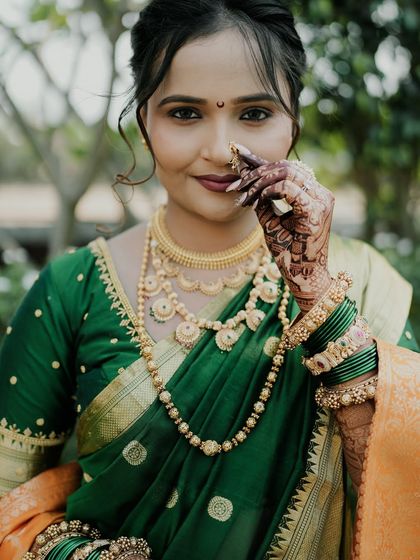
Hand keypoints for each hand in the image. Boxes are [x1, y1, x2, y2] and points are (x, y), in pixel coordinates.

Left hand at [230, 144, 333, 312]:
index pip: (286, 167)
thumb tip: (247, 179)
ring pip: (287, 172)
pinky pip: (288, 188)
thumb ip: (263, 200)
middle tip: (236, 186)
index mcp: (313, 193)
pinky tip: (258, 201)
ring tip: (245, 197)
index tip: (237, 151)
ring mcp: (321, 200)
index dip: (261, 159)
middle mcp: (320, 192)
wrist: (303, 278)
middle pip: (286, 165)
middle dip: (256, 172)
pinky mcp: (316, 211)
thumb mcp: (271, 221)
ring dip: (260, 182)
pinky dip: (269, 191)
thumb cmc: (289, 253)